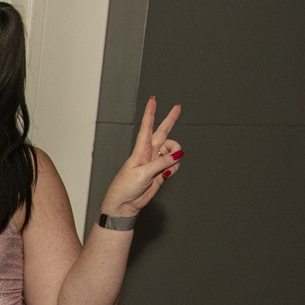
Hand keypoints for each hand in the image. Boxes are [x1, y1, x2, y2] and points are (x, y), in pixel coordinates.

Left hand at [100, 96, 182, 217]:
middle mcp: (149, 153)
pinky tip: (165, 176)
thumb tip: (178, 154)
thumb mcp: (143, 173)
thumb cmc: (126, 187)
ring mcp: (156, 162)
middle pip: (163, 132)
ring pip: (173, 151)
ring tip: (165, 169)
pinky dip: (174, 168)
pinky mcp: (161, 171)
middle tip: (178, 107)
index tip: (152, 100)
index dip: (150, 113)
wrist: (125, 204)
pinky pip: (174, 164)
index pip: (147, 127)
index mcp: (140, 150)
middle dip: (170, 119)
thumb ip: (162, 163)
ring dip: (174, 157)